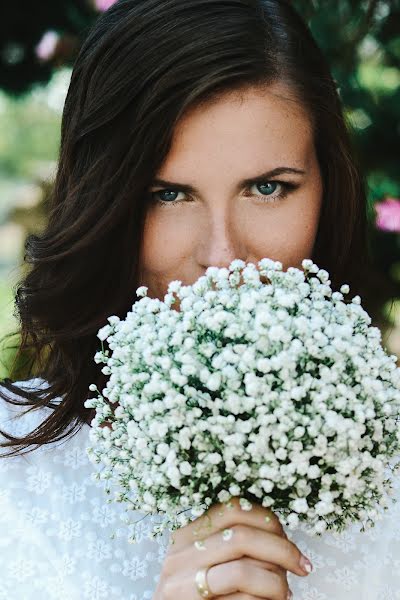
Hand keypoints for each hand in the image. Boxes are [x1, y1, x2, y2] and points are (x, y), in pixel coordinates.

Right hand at [153, 496, 312, 598]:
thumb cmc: (202, 592)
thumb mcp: (209, 557)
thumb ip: (232, 540)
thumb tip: (277, 529)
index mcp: (189, 530)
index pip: (233, 507)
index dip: (268, 519)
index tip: (287, 537)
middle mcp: (181, 551)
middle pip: (241, 535)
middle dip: (281, 550)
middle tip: (300, 565)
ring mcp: (181, 581)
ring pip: (243, 570)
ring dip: (275, 582)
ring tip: (284, 592)